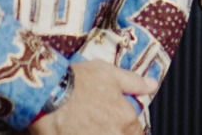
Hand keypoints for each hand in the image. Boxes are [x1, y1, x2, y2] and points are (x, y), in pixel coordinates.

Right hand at [28, 61, 156, 134]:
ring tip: (87, 126)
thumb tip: (152, 85)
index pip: (137, 132)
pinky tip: (78, 130)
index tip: (116, 121)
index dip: (127, 127)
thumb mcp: (110, 73)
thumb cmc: (79, 81)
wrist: (48, 94)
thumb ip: (134, 82)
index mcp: (126, 118)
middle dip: (114, 130)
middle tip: (100, 122)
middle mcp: (115, 134)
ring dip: (100, 132)